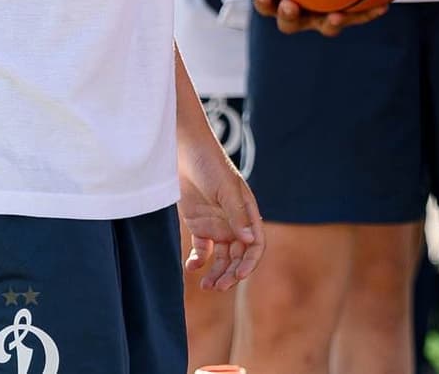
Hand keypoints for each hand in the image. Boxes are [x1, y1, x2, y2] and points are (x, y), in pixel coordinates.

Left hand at [177, 131, 261, 289]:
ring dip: (217, 272)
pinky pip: (202, 250)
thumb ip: (237, 215)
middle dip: (231, 273)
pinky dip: (198, 261)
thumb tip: (250, 241)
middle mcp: (234, 222)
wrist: (183, 151)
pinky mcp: (199, 225)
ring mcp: (216, 224)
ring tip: (206, 286)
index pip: (255, 244)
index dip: (250, 262)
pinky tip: (191, 268)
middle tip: (218, 286)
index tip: (239, 276)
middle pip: (238, 255)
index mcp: (247, 212)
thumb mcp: (225, 189)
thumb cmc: (209, 164)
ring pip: (221, 257)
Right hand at [248, 0, 388, 35]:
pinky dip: (370, 12)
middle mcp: (303, 13)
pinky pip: (361, 15)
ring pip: (327, 26)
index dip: (264, 2)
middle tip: (289, 4)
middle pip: (290, 23)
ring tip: (336, 16)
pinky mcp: (351, 13)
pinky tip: (384, 4)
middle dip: (288, 16)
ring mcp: (326, 15)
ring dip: (331, 23)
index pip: (267, 5)